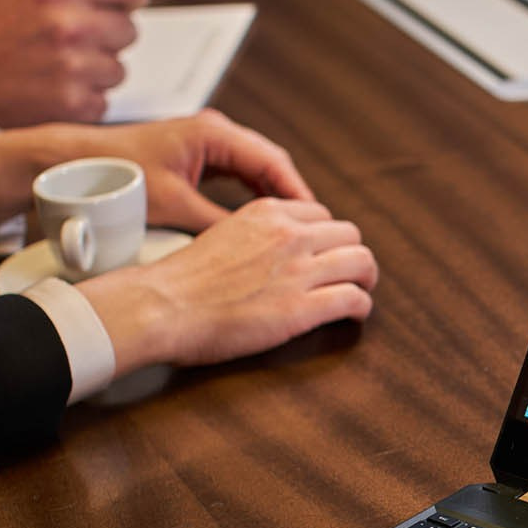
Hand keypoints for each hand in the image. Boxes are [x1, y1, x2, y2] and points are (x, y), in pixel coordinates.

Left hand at [0, 110, 313, 230]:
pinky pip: (237, 177)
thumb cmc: (115, 177)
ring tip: (293, 230)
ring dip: (274, 198)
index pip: (273, 162)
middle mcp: (215, 133)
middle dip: (293, 197)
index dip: (299, 194)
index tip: (317, 222)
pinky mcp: (195, 158)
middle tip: (312, 229)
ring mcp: (205, 144)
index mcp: (213, 133)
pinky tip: (261, 222)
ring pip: (256, 171)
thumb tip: (255, 247)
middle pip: (271, 164)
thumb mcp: (172, 207)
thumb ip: (218, 225)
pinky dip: (253, 198)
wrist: (71, 165)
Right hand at [76, 196, 377, 375]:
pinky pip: (354, 299)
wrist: (160, 306)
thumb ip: (253, 236)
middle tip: (349, 273)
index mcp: (266, 213)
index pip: (319, 215)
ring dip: (366, 278)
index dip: (327, 236)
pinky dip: (362, 306)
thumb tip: (269, 251)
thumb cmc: (180, 280)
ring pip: (362, 262)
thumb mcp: (220, 233)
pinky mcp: (301, 307)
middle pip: (349, 234)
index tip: (325, 253)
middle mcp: (288, 235)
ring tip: (360, 291)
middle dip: (352, 253)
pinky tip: (355, 314)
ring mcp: (298, 270)